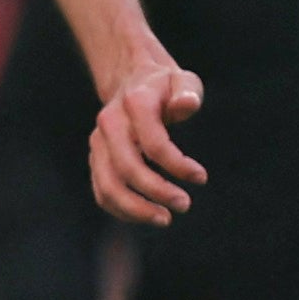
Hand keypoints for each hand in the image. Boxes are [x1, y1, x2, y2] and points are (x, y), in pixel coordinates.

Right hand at [88, 55, 206, 225]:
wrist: (132, 82)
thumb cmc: (165, 87)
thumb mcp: (183, 80)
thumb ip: (188, 91)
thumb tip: (187, 104)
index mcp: (135, 103)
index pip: (153, 143)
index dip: (177, 165)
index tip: (201, 178)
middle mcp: (110, 123)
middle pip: (127, 167)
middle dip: (156, 191)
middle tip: (184, 205)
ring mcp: (99, 142)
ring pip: (108, 185)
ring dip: (136, 209)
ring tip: (165, 219)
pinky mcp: (96, 158)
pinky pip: (102, 192)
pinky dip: (123, 210)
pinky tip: (148, 215)